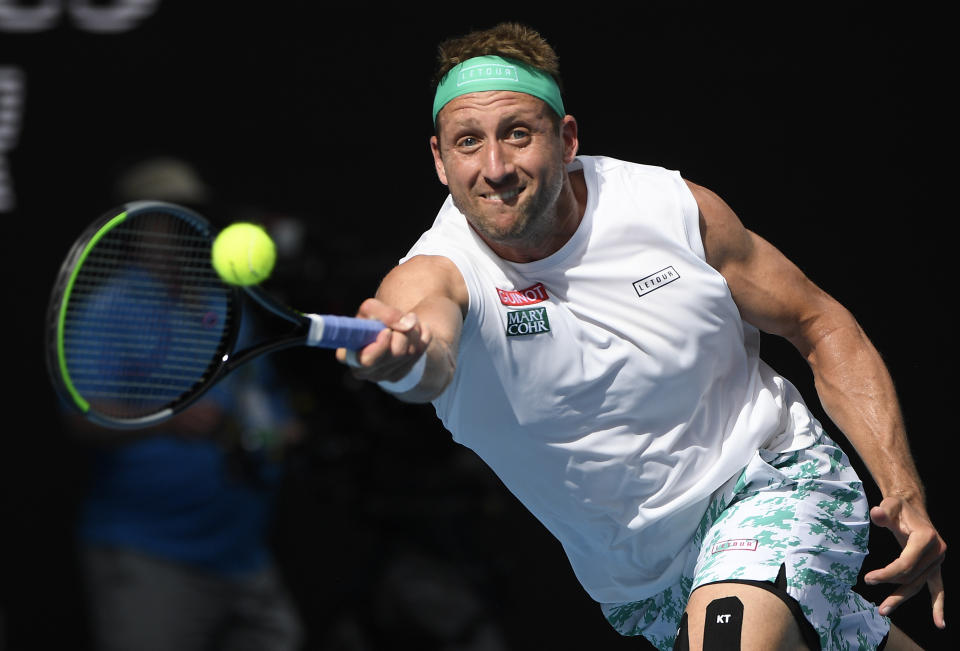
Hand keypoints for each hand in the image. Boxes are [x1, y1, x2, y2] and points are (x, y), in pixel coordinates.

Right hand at [335, 298, 430, 383]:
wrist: (385, 332)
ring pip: (410, 353)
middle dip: (403, 332)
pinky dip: (424, 337)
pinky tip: (420, 329)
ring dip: (415, 331)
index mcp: (350, 356)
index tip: (388, 331)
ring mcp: (384, 376)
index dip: (382, 346)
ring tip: (410, 320)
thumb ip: (386, 314)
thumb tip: (407, 325)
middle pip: (396, 353)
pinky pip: (420, 354)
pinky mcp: (400, 375)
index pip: (367, 360)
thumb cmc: (371, 321)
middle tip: (404, 318)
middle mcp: (365, 371)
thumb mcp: (371, 310)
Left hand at [864, 496, 945, 628]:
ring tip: (882, 610)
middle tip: (868, 583)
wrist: (912, 508)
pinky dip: (938, 605)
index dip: (887, 574)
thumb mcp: (890, 505)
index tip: (869, 578)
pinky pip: (937, 588)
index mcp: (926, 538)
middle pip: (911, 576)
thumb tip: (877, 514)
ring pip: (919, 584)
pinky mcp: (936, 567)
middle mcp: (937, 551)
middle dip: (889, 584)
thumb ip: (883, 511)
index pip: (906, 564)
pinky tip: (939, 623)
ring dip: (901, 598)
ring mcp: (938, 561)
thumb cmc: (898, 508)